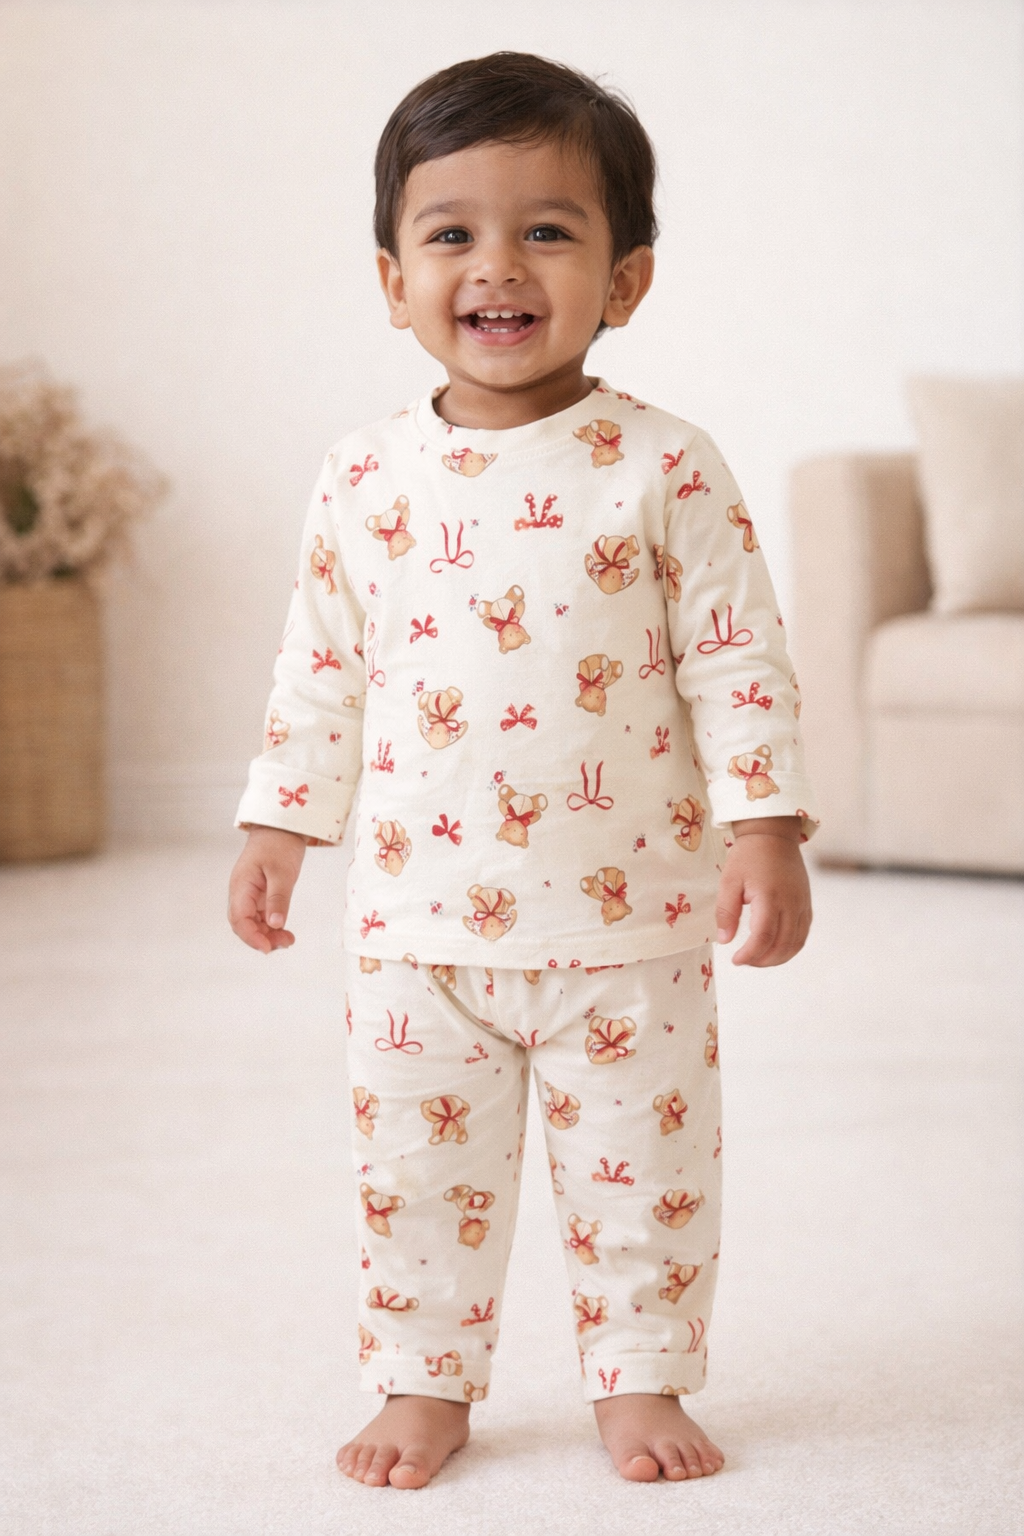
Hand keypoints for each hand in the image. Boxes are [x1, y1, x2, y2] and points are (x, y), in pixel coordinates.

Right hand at [228, 826, 306, 952]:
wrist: (281, 827)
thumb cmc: (278, 844)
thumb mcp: (282, 872)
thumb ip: (278, 898)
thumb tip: (275, 924)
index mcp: (241, 886)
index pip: (238, 919)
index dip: (251, 937)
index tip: (268, 948)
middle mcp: (242, 893)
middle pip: (244, 925)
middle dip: (261, 938)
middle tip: (285, 943)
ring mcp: (250, 895)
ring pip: (253, 923)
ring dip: (268, 935)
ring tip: (288, 940)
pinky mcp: (260, 895)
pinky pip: (261, 916)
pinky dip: (271, 926)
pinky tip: (285, 931)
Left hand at [715, 817, 811, 965]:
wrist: (773, 835)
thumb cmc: (748, 856)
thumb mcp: (729, 880)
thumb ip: (726, 911)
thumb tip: (725, 940)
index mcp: (769, 896)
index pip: (764, 936)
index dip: (750, 954)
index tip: (736, 960)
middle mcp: (791, 903)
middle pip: (782, 944)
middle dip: (762, 960)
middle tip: (745, 960)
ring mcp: (802, 904)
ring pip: (796, 943)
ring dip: (778, 958)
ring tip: (758, 958)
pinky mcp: (807, 904)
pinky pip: (803, 933)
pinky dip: (790, 947)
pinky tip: (775, 949)